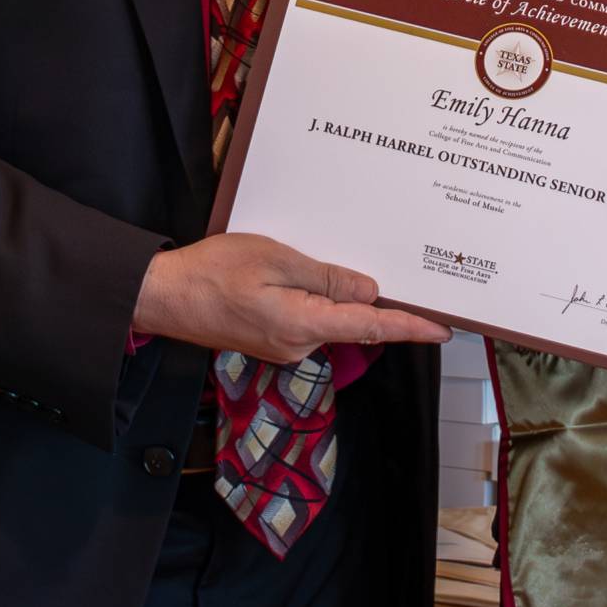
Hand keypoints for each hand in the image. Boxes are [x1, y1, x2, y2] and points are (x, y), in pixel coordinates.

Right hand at [132, 234, 451, 363]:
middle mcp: (299, 345)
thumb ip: (326, 278)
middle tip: (400, 276)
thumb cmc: (212, 272)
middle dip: (375, 302)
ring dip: (339, 297)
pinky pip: (308, 320)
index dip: (410, 327)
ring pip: (329, 320)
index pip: (371, 327)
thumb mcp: (275, 260)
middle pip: (352, 323)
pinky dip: (317, 300)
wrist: (163, 296)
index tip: (442, 329)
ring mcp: (284, 347)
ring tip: (336, 264)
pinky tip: (306, 276)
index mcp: (303, 325)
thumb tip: (370, 292)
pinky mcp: (271, 340)